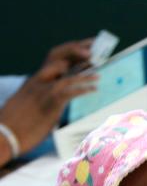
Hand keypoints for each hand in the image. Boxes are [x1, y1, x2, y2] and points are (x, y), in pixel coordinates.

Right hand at [0, 39, 97, 157]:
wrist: (4, 135)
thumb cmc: (15, 125)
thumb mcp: (25, 105)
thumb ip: (38, 99)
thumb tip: (51, 104)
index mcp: (33, 81)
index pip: (52, 60)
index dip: (68, 53)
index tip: (83, 50)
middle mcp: (38, 81)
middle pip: (58, 57)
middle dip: (76, 50)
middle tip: (93, 50)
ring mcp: (44, 91)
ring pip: (68, 75)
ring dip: (85, 74)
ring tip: (98, 75)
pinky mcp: (50, 103)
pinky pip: (71, 91)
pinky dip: (84, 89)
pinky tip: (94, 89)